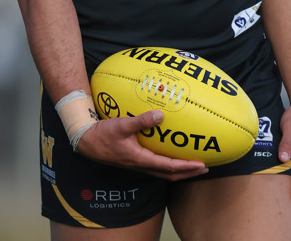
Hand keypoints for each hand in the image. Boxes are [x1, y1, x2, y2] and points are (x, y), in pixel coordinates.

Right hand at [77, 110, 208, 180]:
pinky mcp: (134, 158)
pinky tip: (171, 153)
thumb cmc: (103, 134)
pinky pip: (156, 165)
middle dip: (188, 172)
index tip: (201, 164)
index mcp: (140, 159)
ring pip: (163, 172)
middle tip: (204, 168)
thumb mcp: (122, 125)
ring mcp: (138, 163)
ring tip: (192, 164)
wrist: (86, 141)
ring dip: (180, 170)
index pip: (169, 167)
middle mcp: (141, 165)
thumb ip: (141, 121)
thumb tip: (160, 114)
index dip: (186, 167)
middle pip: (170, 174)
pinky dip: (168, 163)